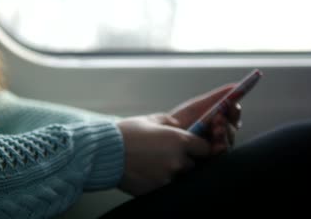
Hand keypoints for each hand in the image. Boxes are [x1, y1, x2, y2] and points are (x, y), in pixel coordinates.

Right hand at [117, 84, 241, 195]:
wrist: (105, 153)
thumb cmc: (126, 133)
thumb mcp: (150, 120)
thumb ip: (169, 122)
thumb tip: (178, 125)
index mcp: (179, 140)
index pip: (204, 148)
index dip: (198, 147)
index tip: (191, 147)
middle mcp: (177, 160)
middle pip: (191, 164)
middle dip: (182, 160)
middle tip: (164, 154)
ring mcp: (168, 178)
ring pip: (177, 176)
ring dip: (169, 171)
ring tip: (152, 163)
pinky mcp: (156, 190)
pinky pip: (164, 186)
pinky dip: (157, 180)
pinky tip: (145, 171)